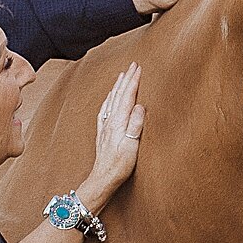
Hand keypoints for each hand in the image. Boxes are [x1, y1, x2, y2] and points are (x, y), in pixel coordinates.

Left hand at [86, 64, 144, 200]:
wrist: (103, 178)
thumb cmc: (119, 166)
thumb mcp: (131, 147)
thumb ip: (135, 126)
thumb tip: (140, 106)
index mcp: (119, 122)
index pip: (128, 96)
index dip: (134, 81)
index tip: (139, 67)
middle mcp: (111, 121)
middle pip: (119, 94)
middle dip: (126, 78)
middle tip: (133, 64)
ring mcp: (105, 126)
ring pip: (111, 100)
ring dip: (117, 86)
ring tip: (122, 75)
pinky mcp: (103, 133)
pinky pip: (105, 110)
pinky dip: (109, 100)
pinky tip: (109, 98)